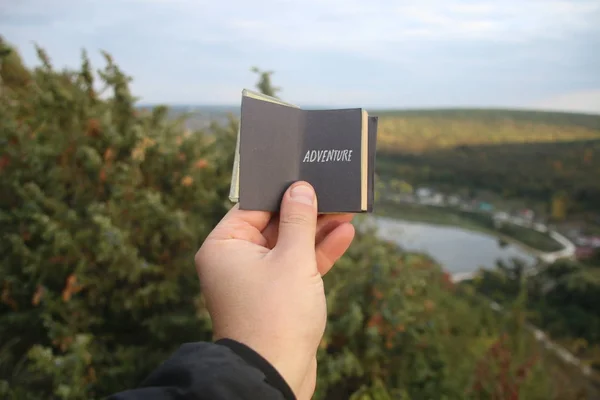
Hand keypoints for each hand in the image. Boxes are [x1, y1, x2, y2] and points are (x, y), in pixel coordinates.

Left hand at [195, 181, 354, 398]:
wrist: (275, 375)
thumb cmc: (276, 315)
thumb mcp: (292, 259)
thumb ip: (299, 220)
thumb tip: (300, 189)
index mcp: (224, 246)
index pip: (254, 207)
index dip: (282, 190)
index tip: (306, 175)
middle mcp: (235, 261)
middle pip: (273, 224)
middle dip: (305, 211)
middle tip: (332, 191)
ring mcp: (255, 280)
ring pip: (288, 246)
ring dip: (317, 231)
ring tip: (346, 210)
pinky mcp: (275, 296)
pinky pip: (295, 267)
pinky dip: (317, 254)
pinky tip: (343, 235)